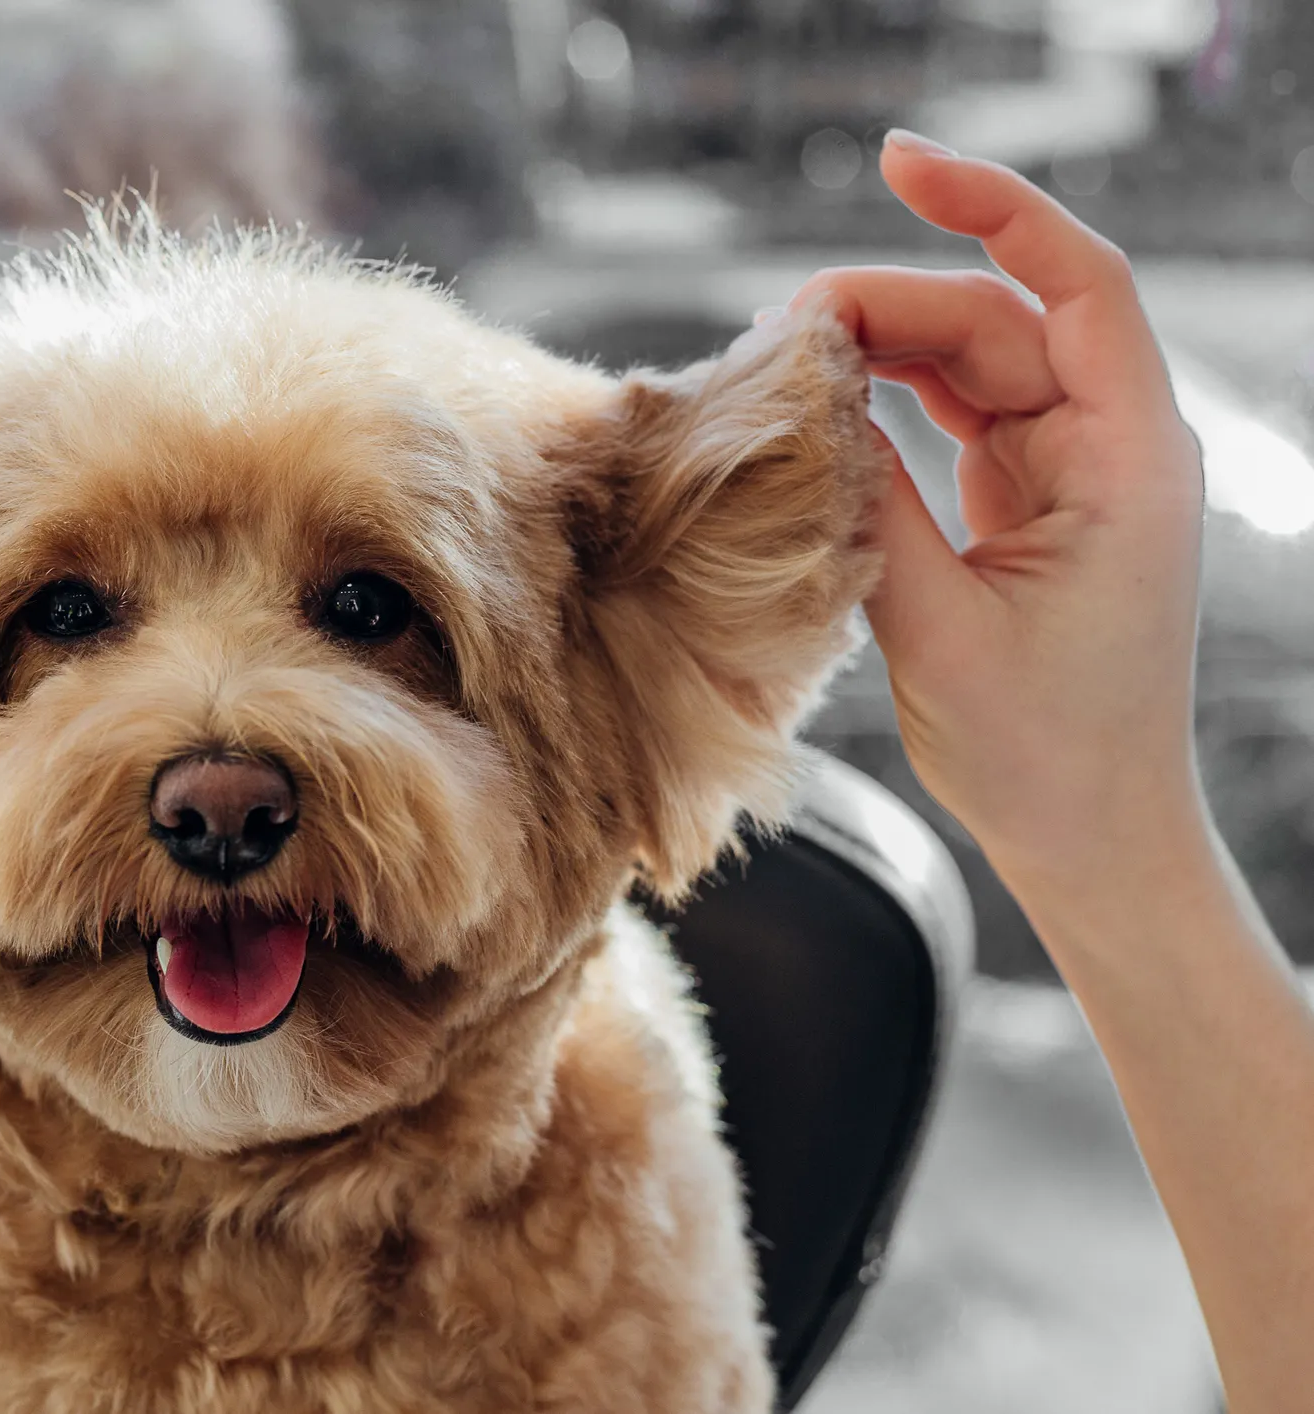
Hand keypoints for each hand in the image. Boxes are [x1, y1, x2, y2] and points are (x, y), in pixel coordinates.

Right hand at [796, 132, 1207, 902]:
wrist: (1089, 837)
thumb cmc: (1043, 753)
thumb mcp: (939, 628)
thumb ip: (875, 504)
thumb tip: (813, 400)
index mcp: (1131, 461)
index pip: (1077, 284)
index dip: (993, 207)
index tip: (895, 166)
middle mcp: (1111, 448)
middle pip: (1000, 318)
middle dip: (890, 301)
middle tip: (776, 330)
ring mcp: (1070, 474)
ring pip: (971, 362)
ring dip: (880, 348)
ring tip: (784, 362)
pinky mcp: (1026, 506)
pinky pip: (955, 417)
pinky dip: (888, 401)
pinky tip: (823, 403)